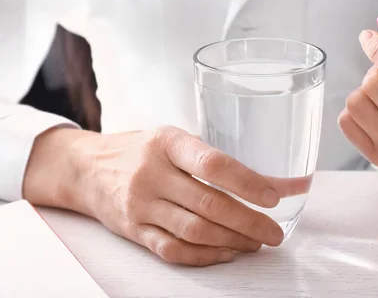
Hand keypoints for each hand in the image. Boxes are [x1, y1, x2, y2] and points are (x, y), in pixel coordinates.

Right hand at [24, 126, 303, 265]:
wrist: (86, 168)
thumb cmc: (142, 150)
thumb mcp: (174, 139)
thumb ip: (213, 158)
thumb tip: (272, 180)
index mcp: (168, 142)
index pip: (213, 164)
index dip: (247, 182)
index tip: (274, 196)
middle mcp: (152, 173)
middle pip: (209, 204)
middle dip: (249, 222)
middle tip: (274, 232)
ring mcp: (141, 205)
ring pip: (195, 231)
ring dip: (233, 241)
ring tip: (257, 242)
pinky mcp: (134, 230)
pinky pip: (174, 250)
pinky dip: (206, 255)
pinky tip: (227, 252)